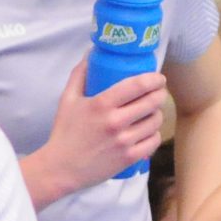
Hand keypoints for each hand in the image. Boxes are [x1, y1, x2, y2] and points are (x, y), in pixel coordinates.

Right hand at [31, 61, 166, 199]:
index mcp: (102, 104)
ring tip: (152, 111)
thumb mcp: (68, 99)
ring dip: (157, 114)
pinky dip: (154, 134)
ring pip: (155, 121)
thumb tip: (91, 53)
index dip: (154, 79)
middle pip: (152, 101)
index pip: (138, 85)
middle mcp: (115, 122)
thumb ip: (80, 74)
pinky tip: (148, 131)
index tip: (158, 78)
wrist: (61, 168)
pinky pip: (153, 141)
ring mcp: (124, 141)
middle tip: (158, 92)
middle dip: (159, 94)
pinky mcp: (128, 158)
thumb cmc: (65, 132)